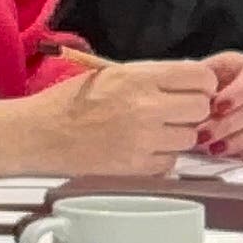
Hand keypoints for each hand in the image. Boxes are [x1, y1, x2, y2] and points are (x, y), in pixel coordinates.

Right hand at [24, 59, 213, 175]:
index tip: (194, 89)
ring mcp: (144, 140)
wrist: (40, 133)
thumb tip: (194, 82)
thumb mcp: (113, 74)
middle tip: (173, 112)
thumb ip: (154, 77)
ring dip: (178, 135)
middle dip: (191, 110)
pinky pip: (171, 162)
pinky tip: (142, 149)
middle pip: (201, 108)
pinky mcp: (139, 168)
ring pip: (190, 138)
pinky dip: (162, 157)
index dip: (202, 84)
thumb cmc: (72, 101)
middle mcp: (147, 107)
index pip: (200, 77)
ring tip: (153, 132)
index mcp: (139, 77)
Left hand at [195, 51, 242, 161]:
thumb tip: (192, 102)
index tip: (215, 107)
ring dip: (241, 140)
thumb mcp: (194, 81)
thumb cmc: (197, 93)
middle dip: (229, 124)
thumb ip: (197, 87)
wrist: (197, 108)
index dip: (237, 92)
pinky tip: (242, 156)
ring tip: (215, 149)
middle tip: (203, 136)